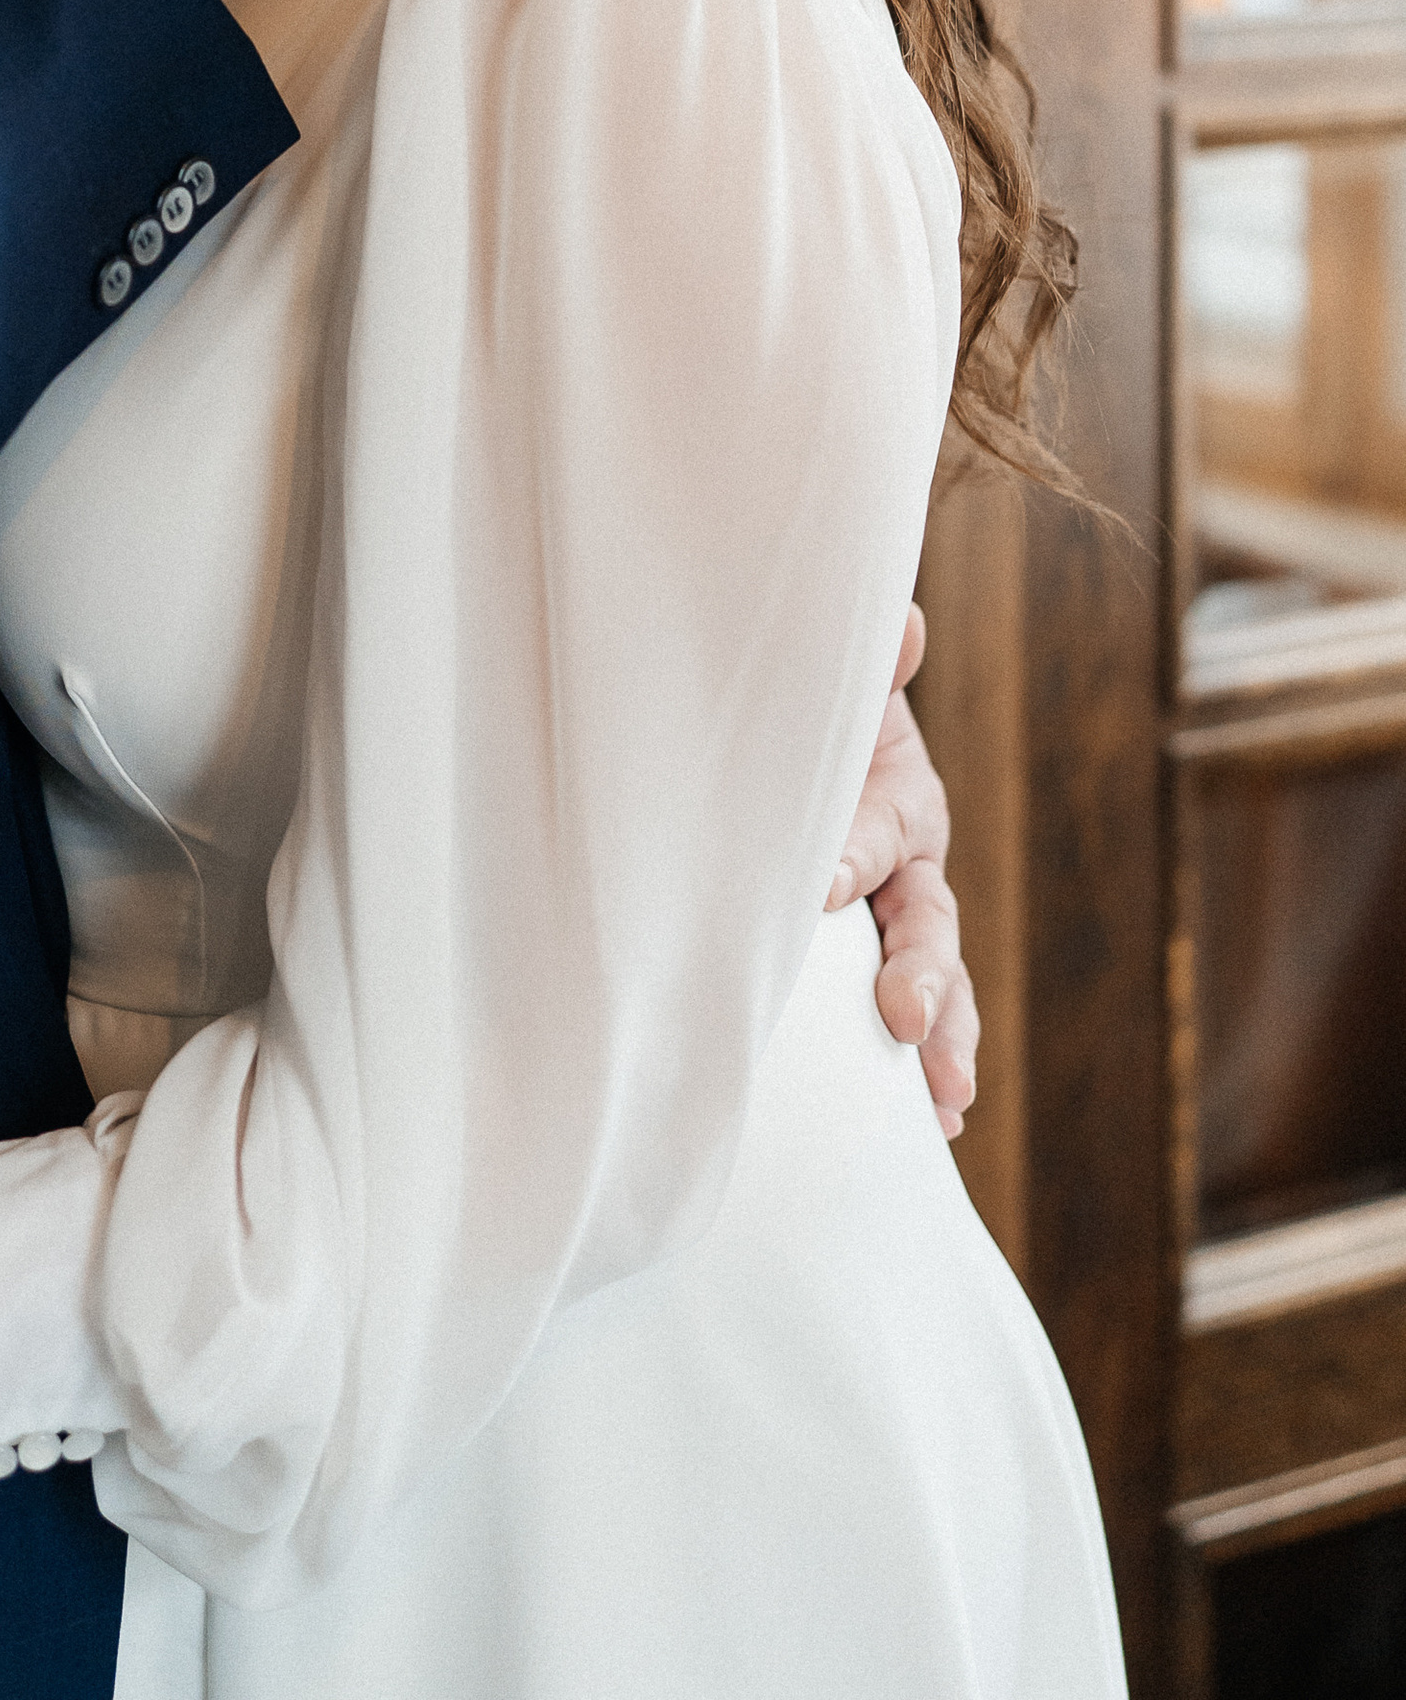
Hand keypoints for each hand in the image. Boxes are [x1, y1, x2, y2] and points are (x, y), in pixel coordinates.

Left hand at [825, 606, 978, 1135]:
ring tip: (945, 1100)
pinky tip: (931, 1127)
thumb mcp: (831, 690)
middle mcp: (912, 868)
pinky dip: (924, 1070)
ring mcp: (899, 925)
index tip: (822, 892)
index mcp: (900, 798)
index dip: (853, 856)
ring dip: (943, 1037)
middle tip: (906, 1017)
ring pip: (936, 981)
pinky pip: (910, 1021)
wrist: (804, 755)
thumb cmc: (806, 722)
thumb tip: (902, 621)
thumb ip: (866, 665)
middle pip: (929, 922)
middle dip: (923, 972)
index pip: (879, 831)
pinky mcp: (877, 966)